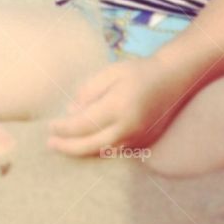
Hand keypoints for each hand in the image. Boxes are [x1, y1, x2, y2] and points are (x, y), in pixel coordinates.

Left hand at [48, 58, 185, 156]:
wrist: (174, 79)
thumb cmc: (139, 71)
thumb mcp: (109, 73)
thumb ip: (88, 92)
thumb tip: (71, 112)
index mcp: (117, 107)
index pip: (83, 124)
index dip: (64, 128)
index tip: (50, 126)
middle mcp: (128, 127)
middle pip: (91, 145)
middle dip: (68, 146)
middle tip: (50, 143)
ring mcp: (138, 138)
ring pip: (104, 152)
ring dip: (82, 151)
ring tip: (65, 146)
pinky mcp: (146, 142)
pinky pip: (117, 151)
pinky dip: (100, 150)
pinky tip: (87, 144)